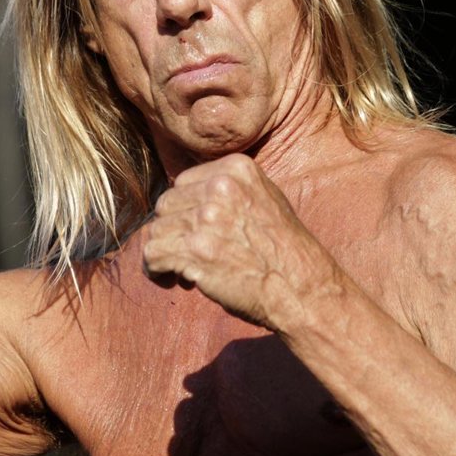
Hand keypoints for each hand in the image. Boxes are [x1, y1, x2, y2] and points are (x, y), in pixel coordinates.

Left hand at [143, 154, 328, 328]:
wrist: (303, 287)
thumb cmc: (286, 251)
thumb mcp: (266, 199)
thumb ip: (231, 191)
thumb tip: (188, 197)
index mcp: (236, 169)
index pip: (184, 182)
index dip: (186, 211)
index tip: (196, 231)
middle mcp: (219, 187)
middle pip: (167, 204)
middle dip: (174, 231)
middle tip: (190, 254)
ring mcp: (206, 217)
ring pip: (157, 230)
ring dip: (165, 252)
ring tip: (182, 270)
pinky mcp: (195, 249)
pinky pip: (152, 254)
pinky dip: (155, 270)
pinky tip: (171, 280)